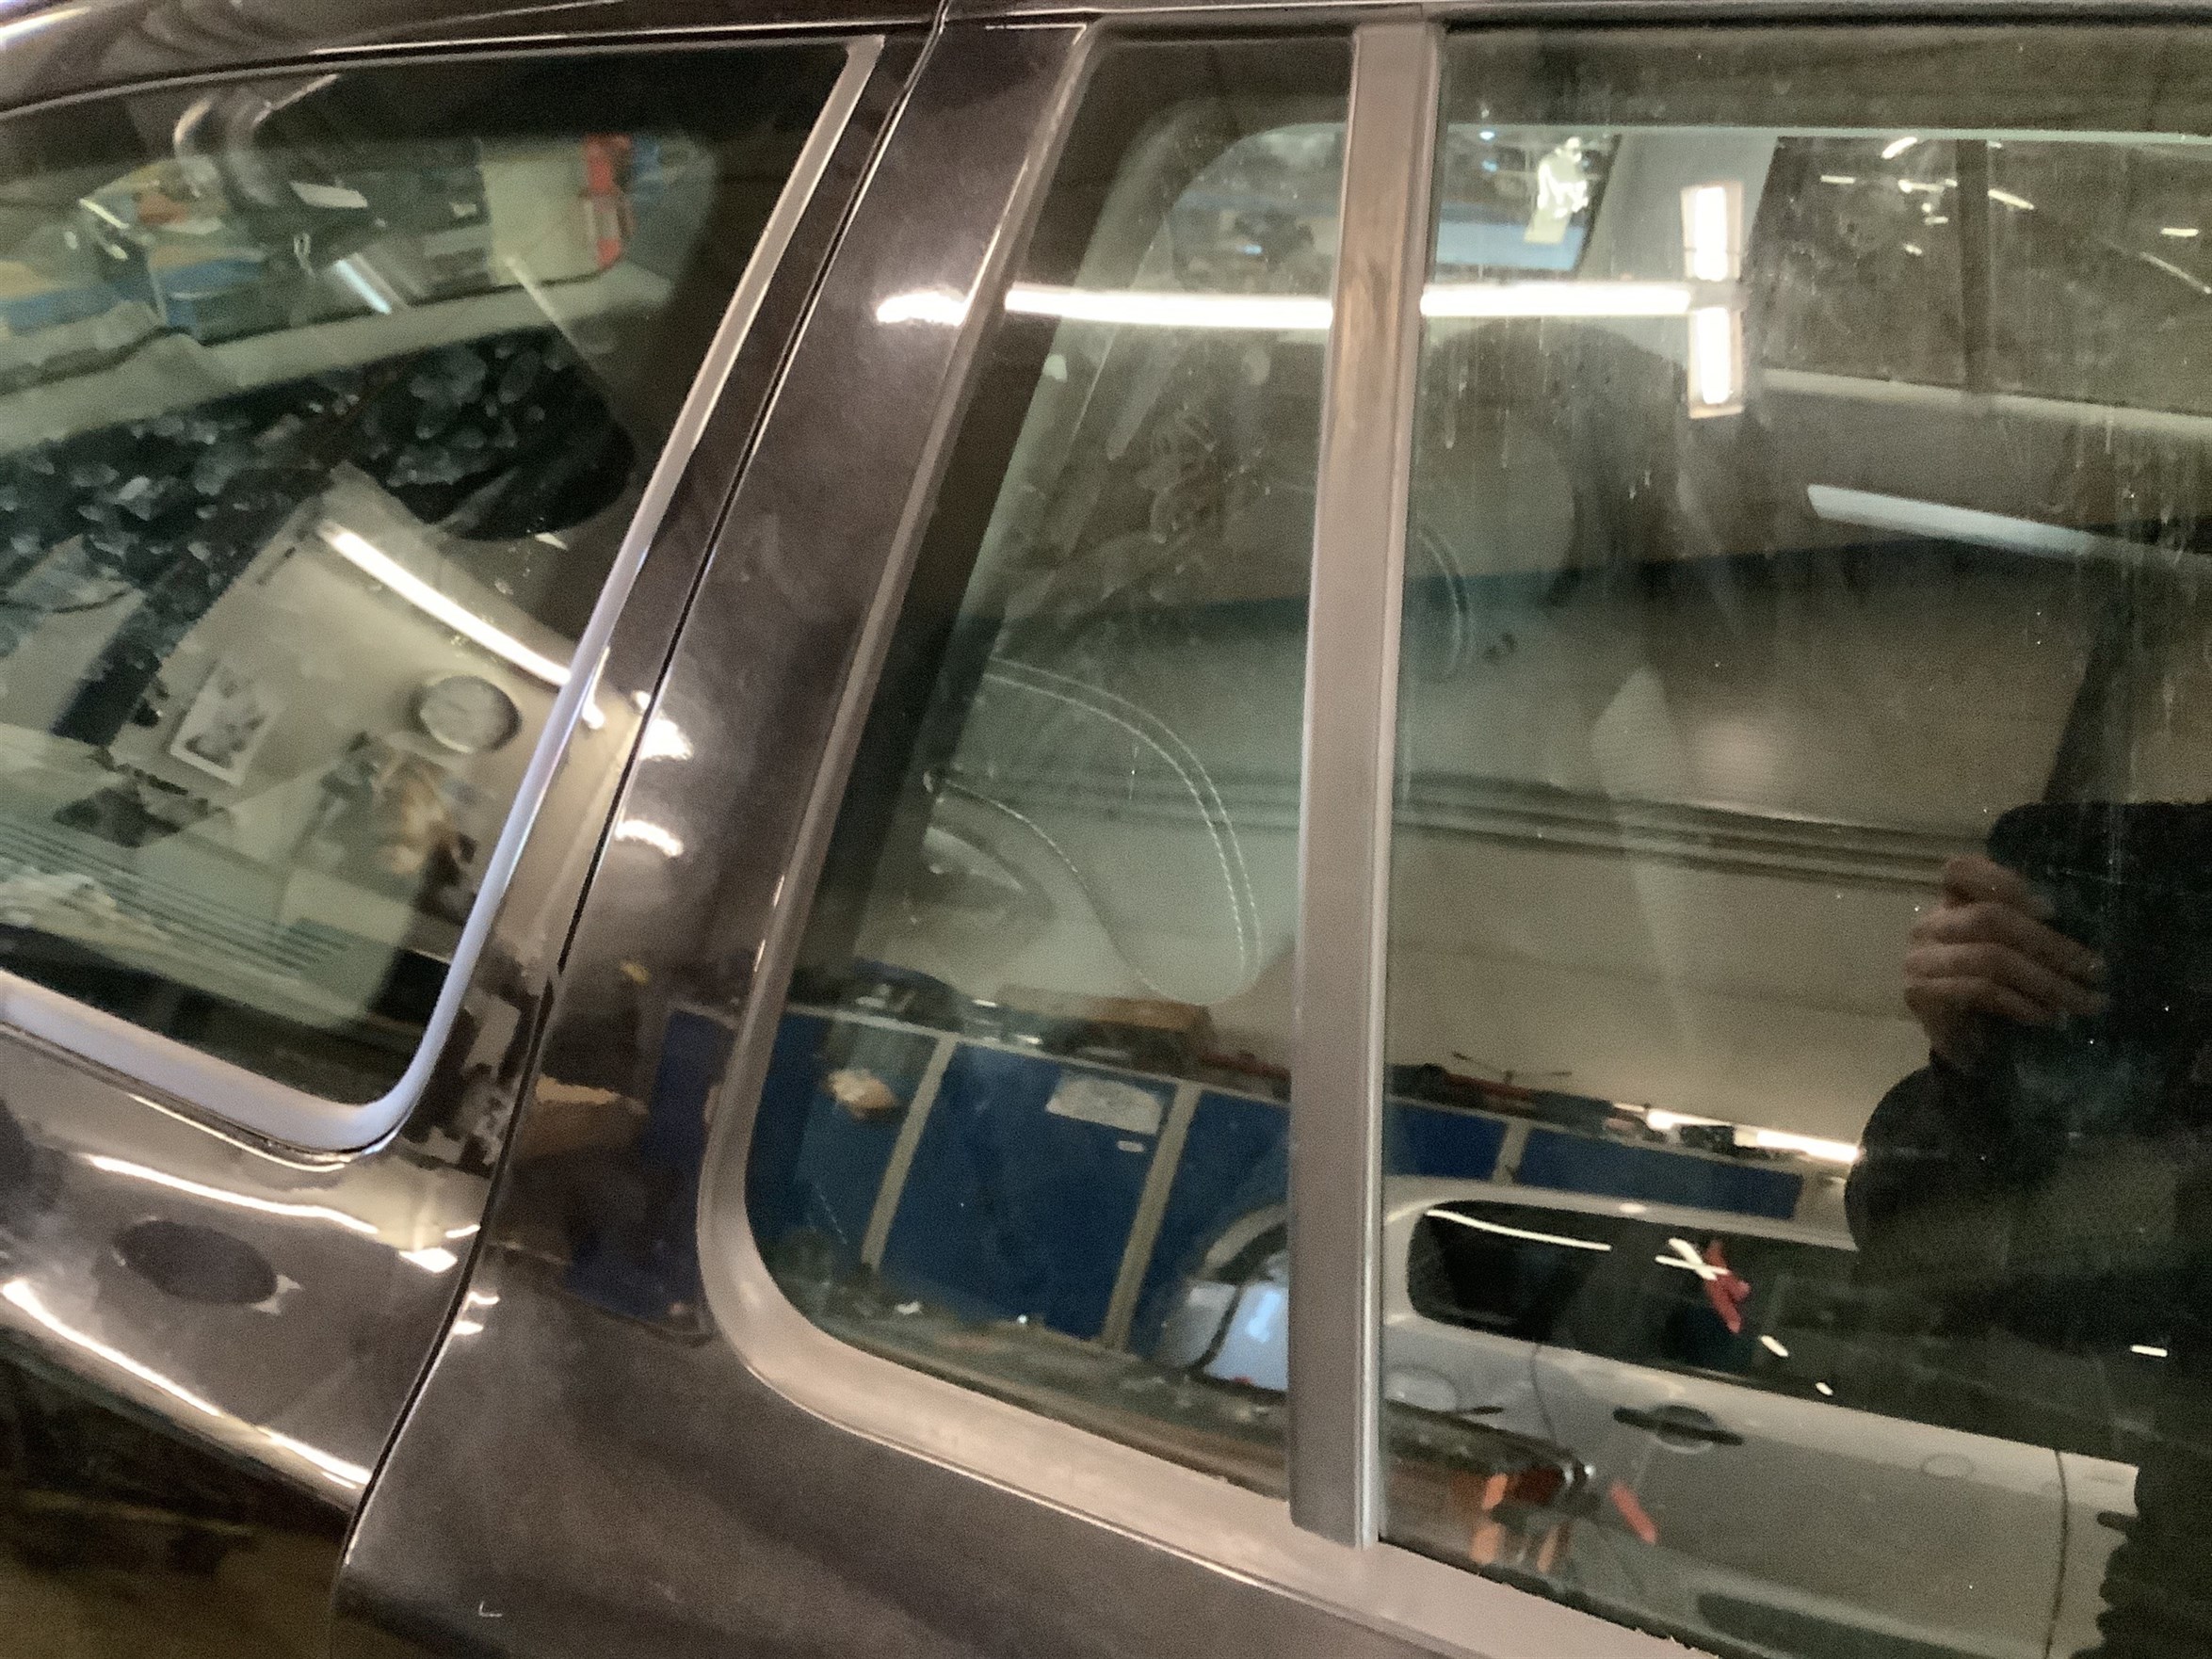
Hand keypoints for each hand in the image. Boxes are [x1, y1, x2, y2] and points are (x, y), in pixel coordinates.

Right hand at [1905, 855, 2107, 1067]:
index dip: (2002, 881)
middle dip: (2050, 944)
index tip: (2052, 909)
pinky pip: (1980, 990)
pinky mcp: (1920, 994)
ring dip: (2046, 981)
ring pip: (1990, 958)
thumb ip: (2030, 930)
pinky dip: (2021, 1003)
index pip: (1960, 872)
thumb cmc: (1998, 994)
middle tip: (2095, 970)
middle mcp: (1929, 926)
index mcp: (1951, 906)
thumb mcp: (2016, 953)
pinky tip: (2047, 1016)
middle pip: (1989, 918)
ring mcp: (1919, 960)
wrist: (1967, 1049)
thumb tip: (2083, 922)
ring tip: (2083, 1001)